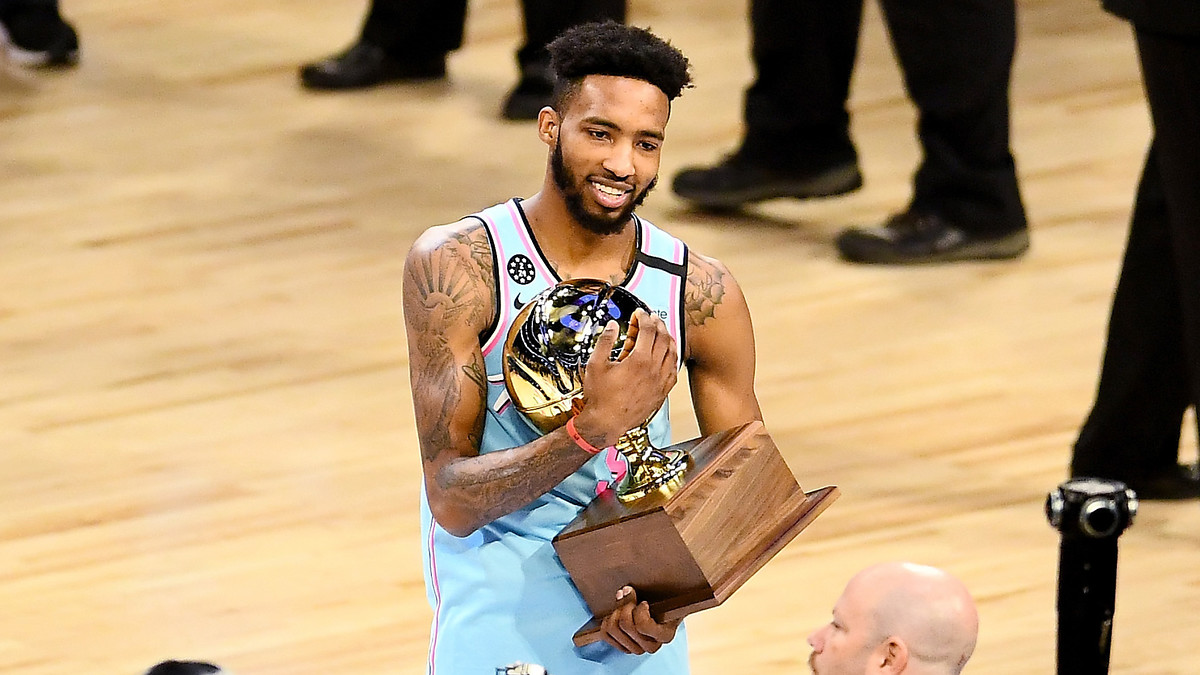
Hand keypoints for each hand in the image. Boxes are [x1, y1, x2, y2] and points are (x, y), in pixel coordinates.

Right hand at [576, 309, 677, 445]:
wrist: (607, 422)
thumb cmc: (600, 397)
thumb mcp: (595, 364)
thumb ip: (605, 341)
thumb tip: (612, 325)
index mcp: (639, 360)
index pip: (648, 331)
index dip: (644, 318)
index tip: (639, 314)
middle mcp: (654, 370)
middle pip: (663, 339)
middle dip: (657, 324)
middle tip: (651, 319)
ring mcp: (660, 382)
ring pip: (672, 353)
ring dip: (668, 339)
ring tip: (661, 332)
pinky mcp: (662, 392)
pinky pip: (674, 370)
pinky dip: (672, 358)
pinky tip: (668, 356)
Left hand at [600, 586, 679, 653]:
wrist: (663, 611)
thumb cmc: (665, 602)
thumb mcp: (666, 597)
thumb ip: (654, 592)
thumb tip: (627, 590)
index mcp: (665, 635)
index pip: (643, 626)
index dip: (639, 610)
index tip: (644, 602)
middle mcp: (651, 646)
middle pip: (626, 626)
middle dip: (624, 606)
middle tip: (627, 594)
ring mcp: (636, 648)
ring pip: (613, 630)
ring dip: (615, 612)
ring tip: (621, 602)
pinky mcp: (623, 647)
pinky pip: (606, 635)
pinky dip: (606, 621)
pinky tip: (614, 614)